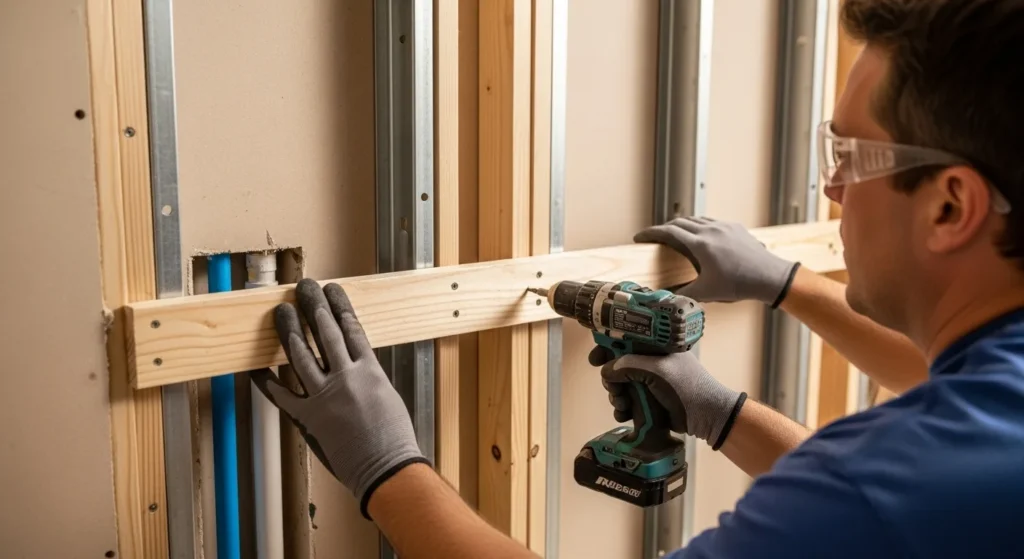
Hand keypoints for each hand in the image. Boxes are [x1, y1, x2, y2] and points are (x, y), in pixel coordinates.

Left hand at [250, 278, 427, 519]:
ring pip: (301, 355)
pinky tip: (258, 368)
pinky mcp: (308, 418)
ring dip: (289, 331)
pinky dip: (268, 381)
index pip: (351, 328)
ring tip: (281, 311)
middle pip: (325, 333)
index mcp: (369, 370)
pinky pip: (282, 395)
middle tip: (303, 287)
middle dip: (312, 306)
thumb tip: (353, 365)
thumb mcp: (387, 397)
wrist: (385, 468)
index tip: (332, 289)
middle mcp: (346, 378)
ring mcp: (324, 397)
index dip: (339, 306)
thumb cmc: (393, 438)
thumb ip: (367, 378)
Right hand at [589, 346, 746, 448]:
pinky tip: (624, 415)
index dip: (608, 348)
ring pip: (620, 386)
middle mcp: (650, 362)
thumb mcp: (657, 371)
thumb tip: (606, 371)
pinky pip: (628, 402)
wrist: (707, 416)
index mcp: (654, 348)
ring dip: (616, 397)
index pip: (625, 340)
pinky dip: (623, 409)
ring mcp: (649, 382)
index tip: (595, 359)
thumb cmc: (686, 386)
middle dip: (612, 380)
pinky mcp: (648, 401)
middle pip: (618, 366)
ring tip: (623, 405)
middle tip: (614, 390)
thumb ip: (629, 366)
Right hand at [635, 216, 799, 306]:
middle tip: (654, 237)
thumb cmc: (740, 284)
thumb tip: (667, 298)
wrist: (769, 276)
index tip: (640, 237)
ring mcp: (723, 226)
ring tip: (674, 235)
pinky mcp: (734, 227)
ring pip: (695, 219)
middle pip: (679, 222)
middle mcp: (710, 230)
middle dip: (663, 229)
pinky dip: (699, 225)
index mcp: (700, 245)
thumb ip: (684, 294)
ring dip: (681, 225)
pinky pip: (711, 221)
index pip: (668, 233)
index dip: (651, 233)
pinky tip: (700, 235)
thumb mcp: (707, 292)